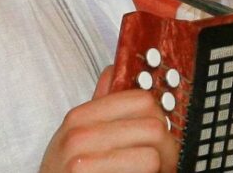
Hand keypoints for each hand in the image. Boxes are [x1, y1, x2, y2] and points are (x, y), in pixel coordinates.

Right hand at [39, 66, 178, 172]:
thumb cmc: (66, 171)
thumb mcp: (75, 135)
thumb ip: (98, 105)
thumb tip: (112, 69)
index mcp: (80, 116)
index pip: (142, 99)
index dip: (159, 116)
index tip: (160, 133)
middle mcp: (80, 134)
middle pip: (153, 126)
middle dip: (167, 146)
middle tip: (164, 160)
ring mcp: (83, 161)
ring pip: (153, 155)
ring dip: (160, 167)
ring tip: (152, 172)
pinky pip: (143, 172)